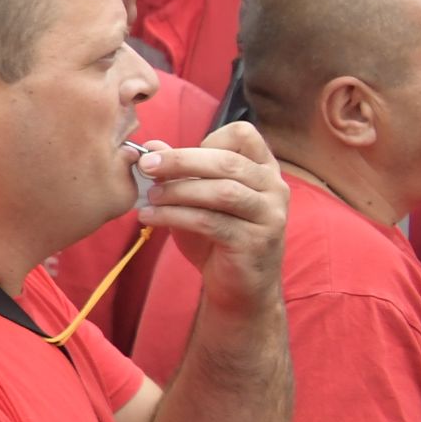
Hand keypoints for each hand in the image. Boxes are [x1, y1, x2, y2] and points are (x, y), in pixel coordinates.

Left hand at [137, 118, 286, 302]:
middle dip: (181, 160)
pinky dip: (175, 217)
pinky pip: (211, 222)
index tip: (173, 155)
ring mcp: (269, 215)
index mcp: (263, 169)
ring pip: (222, 192)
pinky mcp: (255, 242)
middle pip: (228, 162)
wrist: (239, 286)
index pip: (243, 134)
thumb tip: (152, 146)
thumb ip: (179, 173)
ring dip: (178, 191)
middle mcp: (274, 187)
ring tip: (149, 197)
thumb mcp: (196, 199)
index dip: (206, 139)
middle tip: (146, 166)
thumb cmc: (217, 236)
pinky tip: (150, 217)